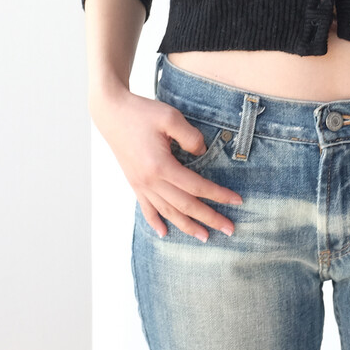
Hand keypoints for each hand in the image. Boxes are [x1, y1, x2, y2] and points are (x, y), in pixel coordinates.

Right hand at [89, 84, 241, 240]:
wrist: (111, 112)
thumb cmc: (142, 112)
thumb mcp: (171, 117)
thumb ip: (191, 137)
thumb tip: (203, 153)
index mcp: (161, 165)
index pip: (197, 186)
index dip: (219, 195)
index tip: (237, 201)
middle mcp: (150, 180)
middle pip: (185, 205)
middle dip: (209, 218)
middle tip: (230, 230)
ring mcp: (140, 184)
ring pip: (168, 212)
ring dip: (187, 226)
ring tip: (204, 237)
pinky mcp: (134, 183)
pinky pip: (146, 209)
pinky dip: (155, 223)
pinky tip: (164, 234)